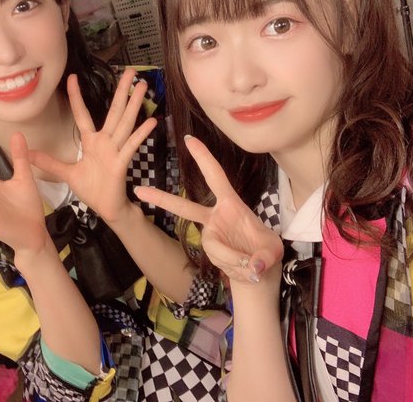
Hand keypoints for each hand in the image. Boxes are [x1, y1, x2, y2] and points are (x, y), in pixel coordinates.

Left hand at [29, 69, 156, 223]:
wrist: (107, 208)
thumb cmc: (91, 190)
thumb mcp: (67, 173)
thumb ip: (49, 162)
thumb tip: (27, 153)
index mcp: (91, 142)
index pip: (82, 114)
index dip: (76, 96)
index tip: (73, 77)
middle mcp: (105, 142)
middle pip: (114, 111)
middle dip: (122, 91)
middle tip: (131, 71)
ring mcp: (115, 150)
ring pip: (125, 122)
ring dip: (134, 105)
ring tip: (142, 86)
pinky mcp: (121, 162)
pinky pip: (131, 145)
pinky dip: (140, 134)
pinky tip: (151, 121)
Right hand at [134, 136, 283, 283]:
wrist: (259, 273)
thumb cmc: (267, 252)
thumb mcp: (273, 252)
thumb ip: (264, 256)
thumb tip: (253, 265)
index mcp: (232, 204)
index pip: (215, 176)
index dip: (203, 158)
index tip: (189, 140)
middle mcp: (216, 217)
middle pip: (185, 207)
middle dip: (161, 198)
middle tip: (139, 190)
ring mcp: (210, 234)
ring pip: (214, 247)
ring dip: (233, 257)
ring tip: (251, 265)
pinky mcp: (210, 250)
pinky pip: (218, 258)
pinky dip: (233, 265)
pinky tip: (244, 268)